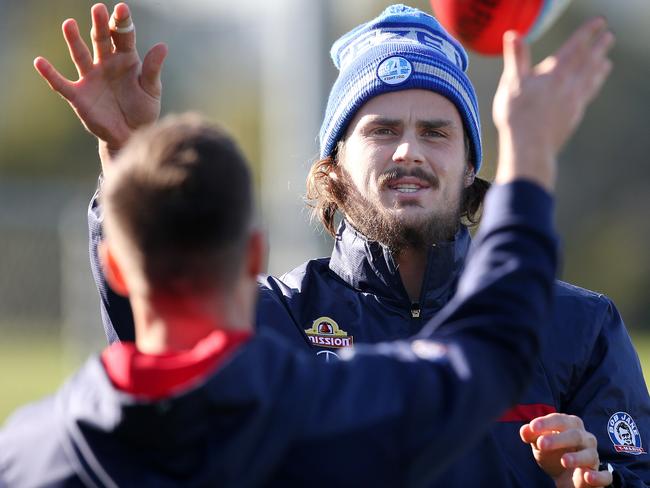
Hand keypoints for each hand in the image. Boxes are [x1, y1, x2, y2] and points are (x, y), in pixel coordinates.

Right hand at [33, 3, 166, 170]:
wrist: (131, 135)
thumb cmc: (143, 110)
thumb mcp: (151, 90)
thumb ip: (153, 69)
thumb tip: (162, 46)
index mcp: (126, 59)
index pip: (123, 36)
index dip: (122, 22)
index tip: (122, 8)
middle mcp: (106, 64)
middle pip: (101, 40)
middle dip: (100, 25)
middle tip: (98, 9)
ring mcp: (91, 78)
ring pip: (80, 55)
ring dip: (74, 40)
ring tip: (69, 24)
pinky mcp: (79, 95)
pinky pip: (62, 83)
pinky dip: (50, 74)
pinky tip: (40, 62)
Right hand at [493, 18, 613, 190]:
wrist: (530, 147)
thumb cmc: (517, 115)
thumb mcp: (511, 83)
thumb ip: (516, 58)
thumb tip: (512, 35)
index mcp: (556, 74)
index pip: (575, 47)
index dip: (587, 33)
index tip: (598, 23)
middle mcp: (570, 85)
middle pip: (589, 62)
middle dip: (599, 48)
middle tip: (609, 37)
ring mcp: (574, 102)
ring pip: (591, 80)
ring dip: (599, 68)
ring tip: (606, 63)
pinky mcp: (573, 117)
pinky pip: (587, 97)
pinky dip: (593, 88)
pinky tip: (591, 89)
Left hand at [520, 413, 613, 487]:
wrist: (563, 475)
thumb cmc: (552, 452)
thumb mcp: (539, 443)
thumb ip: (532, 435)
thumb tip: (524, 430)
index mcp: (570, 425)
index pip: (560, 420)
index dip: (546, 423)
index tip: (532, 427)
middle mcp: (585, 438)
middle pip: (574, 435)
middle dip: (558, 439)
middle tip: (541, 444)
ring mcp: (593, 456)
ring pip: (590, 455)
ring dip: (577, 457)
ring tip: (563, 461)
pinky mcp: (599, 475)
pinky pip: (604, 476)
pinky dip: (598, 476)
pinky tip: (587, 477)